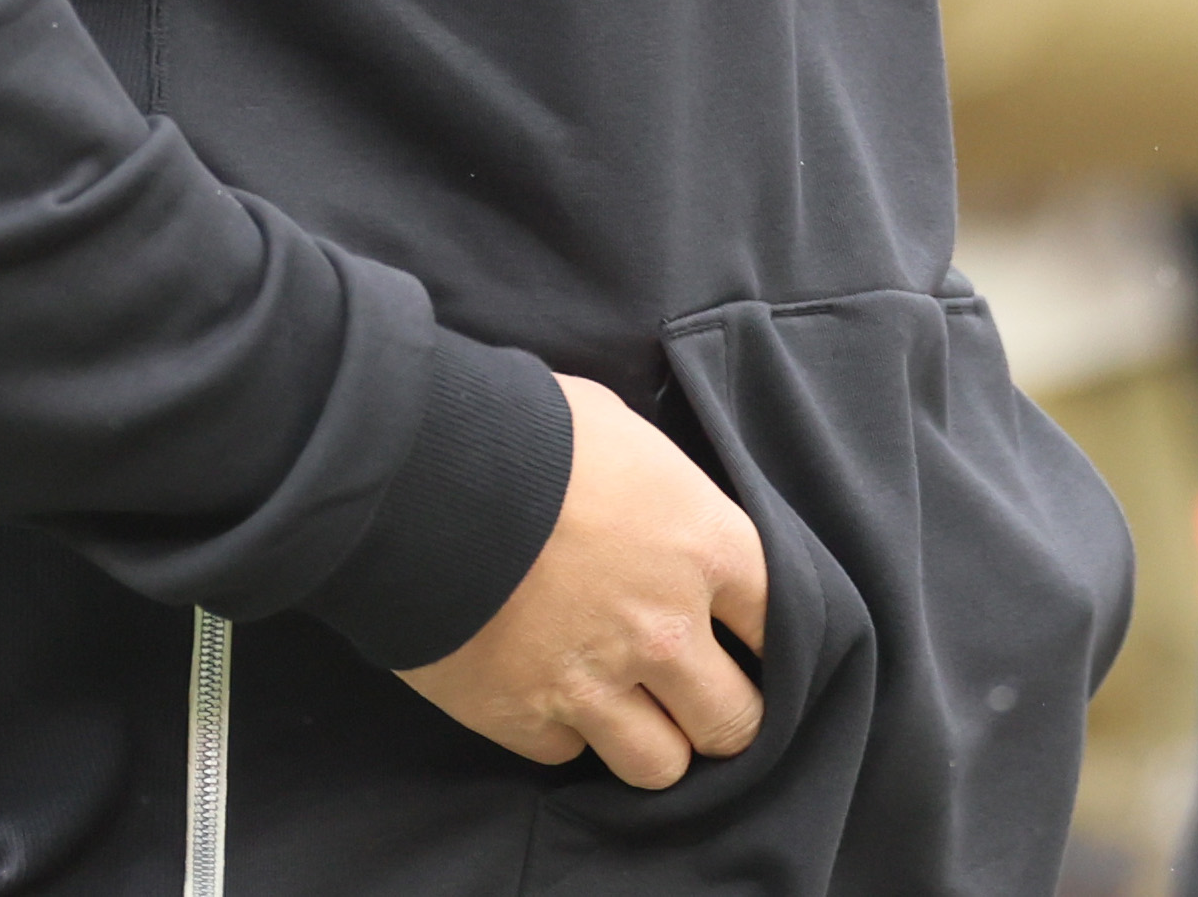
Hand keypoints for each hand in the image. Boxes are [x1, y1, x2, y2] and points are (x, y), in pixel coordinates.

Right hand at [397, 374, 769, 785]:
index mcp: (702, 545)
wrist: (416, 475)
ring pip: (663, 766)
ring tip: (630, 712)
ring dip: (653, 741)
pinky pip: (570, 756)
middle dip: (723, 713)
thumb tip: (664, 508)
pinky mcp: (526, 720)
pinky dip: (564, 733)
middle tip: (698, 697)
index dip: (770, 640)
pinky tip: (547, 691)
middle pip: (736, 722)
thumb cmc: (522, 429)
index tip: (751, 645)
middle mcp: (665, 629)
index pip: (781, 623)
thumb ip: (662, 490)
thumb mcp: (618, 429)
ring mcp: (597, 685)